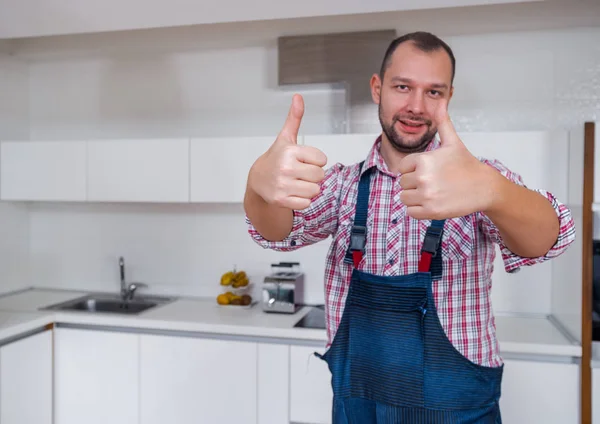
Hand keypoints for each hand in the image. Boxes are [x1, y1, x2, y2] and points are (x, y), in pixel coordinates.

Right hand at [247, 94, 327, 209]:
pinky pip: (307, 203)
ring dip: (309, 188)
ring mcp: (283, 185)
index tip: (303, 160)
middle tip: (299, 173)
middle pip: (320, 176)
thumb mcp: (286, 138)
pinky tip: (292, 193)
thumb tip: (298, 97)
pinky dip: (302, 200)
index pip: (322, 159)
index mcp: (290, 151)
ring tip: (296, 182)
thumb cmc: (277, 158)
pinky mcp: (281, 200)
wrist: (258, 180)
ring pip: (315, 191)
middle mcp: (286, 168)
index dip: (315, 161)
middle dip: (313, 175)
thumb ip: (294, 118)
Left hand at [398, 99, 494, 219]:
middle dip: (414, 184)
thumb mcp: (453, 142)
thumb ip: (442, 123)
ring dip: (414, 197)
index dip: (414, 170)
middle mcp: (423, 177)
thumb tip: (441, 101)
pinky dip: (417, 210)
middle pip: (402, 183)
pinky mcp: (431, 211)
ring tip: (431, 192)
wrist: (484, 187)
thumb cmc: (467, 165)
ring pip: (404, 198)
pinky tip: (431, 203)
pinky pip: (410, 212)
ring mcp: (427, 195)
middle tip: (433, 183)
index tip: (429, 171)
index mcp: (424, 159)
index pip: (403, 167)